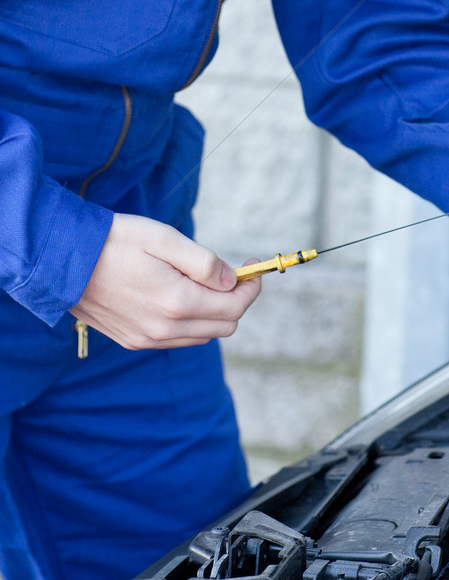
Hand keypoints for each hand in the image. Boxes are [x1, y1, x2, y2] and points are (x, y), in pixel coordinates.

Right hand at [70, 213, 261, 349]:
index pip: (234, 307)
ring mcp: (147, 339)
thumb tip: (232, 280)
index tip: (253, 266)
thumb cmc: (116, 241)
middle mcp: (164, 329)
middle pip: (224, 326)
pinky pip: (177, 338)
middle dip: (237, 300)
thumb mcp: (165, 239)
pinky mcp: (133, 340)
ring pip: (202, 335)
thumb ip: (203, 263)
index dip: (251, 286)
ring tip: (206, 281)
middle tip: (235, 273)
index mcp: (176, 303)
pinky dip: (191, 321)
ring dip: (214, 312)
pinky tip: (181, 294)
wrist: (64, 261)